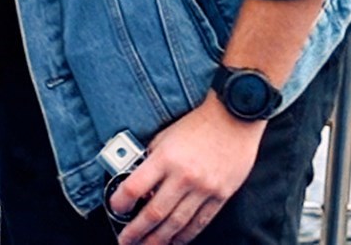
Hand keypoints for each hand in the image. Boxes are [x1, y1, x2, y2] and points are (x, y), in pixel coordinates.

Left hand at [107, 101, 264, 244]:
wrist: (235, 118)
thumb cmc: (198, 125)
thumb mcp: (165, 136)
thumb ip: (152, 161)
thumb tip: (140, 187)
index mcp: (166, 158)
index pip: (134, 187)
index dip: (120, 202)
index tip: (115, 208)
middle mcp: (184, 176)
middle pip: (154, 213)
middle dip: (136, 232)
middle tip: (125, 241)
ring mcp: (204, 188)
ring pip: (176, 224)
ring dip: (158, 240)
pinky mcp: (220, 195)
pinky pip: (200, 222)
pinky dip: (185, 236)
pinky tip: (174, 241)